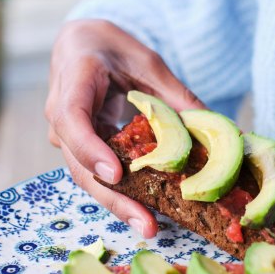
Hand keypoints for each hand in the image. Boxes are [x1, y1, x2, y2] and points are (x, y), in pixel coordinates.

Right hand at [45, 19, 204, 237]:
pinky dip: (121, 192)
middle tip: (146, 224)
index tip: (116, 173)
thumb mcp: (147, 61)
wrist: (81, 46)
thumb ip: (173, 95)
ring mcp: (66, 136)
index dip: (90, 148)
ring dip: (118, 203)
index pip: (71, 118)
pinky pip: (97, 174)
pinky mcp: (79, 150)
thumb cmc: (112, 48)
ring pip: (86, 176)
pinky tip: (147, 211)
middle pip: (79, 163)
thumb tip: (214, 128)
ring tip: (149, 227)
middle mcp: (60, 113)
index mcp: (73, 79)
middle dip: (113, 197)